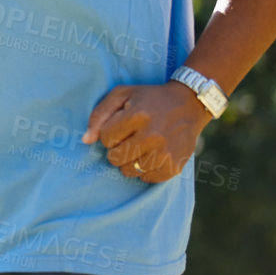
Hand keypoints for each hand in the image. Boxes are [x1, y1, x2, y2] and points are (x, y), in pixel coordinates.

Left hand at [83, 82, 210, 182]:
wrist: (189, 104)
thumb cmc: (149, 99)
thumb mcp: (122, 95)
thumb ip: (99, 115)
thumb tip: (86, 140)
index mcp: (138, 116)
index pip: (106, 138)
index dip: (109, 133)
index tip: (120, 126)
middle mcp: (153, 136)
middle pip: (115, 158)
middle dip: (116, 149)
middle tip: (129, 139)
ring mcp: (165, 153)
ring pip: (130, 171)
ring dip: (130, 161)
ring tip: (140, 147)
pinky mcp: (175, 165)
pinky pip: (148, 179)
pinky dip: (145, 171)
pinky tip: (151, 156)